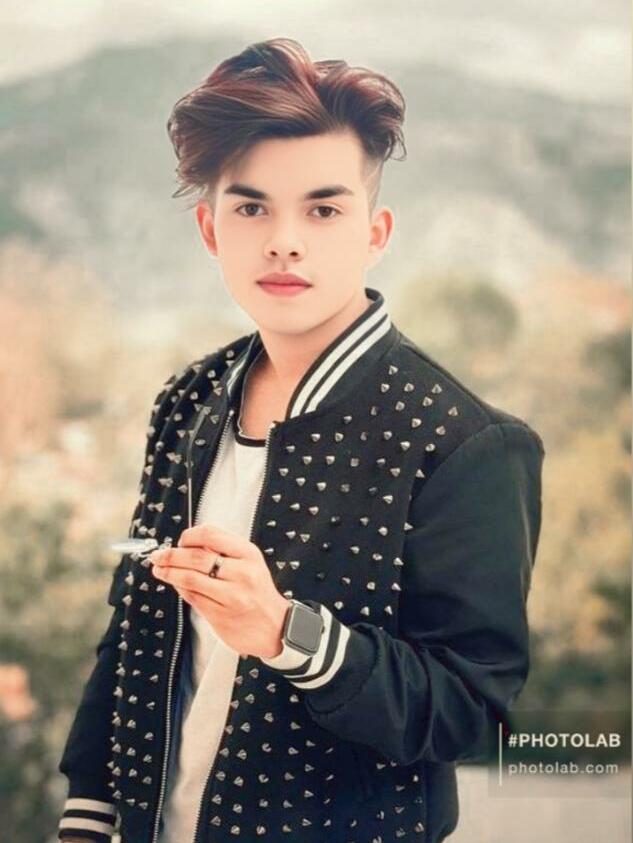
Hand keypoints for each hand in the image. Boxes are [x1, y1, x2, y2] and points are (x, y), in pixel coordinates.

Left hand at [149, 524, 290, 658]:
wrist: (276, 627)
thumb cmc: (258, 592)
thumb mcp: (250, 563)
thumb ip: (223, 551)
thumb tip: (187, 545)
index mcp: (248, 554)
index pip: (211, 535)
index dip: (189, 536)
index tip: (180, 540)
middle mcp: (241, 573)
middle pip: (196, 557)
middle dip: (171, 555)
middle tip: (158, 556)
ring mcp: (231, 596)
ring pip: (190, 578)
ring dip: (169, 572)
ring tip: (159, 569)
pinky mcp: (220, 615)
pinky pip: (192, 597)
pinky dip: (179, 588)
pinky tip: (175, 584)